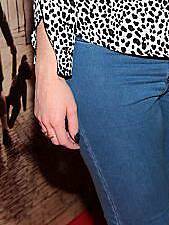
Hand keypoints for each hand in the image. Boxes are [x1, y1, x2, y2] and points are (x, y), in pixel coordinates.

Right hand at [34, 22, 78, 148]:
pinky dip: (50, 129)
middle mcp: (45, 122)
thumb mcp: (72, 107)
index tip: (77, 145)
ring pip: (48, 134)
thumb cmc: (61, 90)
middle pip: (54, 140)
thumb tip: (75, 135)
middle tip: (73, 139)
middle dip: (64, 142)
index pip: (63, 141)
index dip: (71, 145)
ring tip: (66, 131)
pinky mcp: (36, 114)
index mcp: (55, 121)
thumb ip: (73, 124)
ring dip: (56, 136)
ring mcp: (39, 118)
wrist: (47, 79)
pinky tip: (56, 124)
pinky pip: (43, 127)